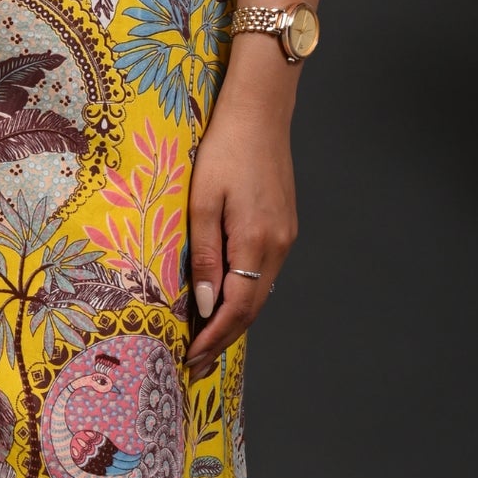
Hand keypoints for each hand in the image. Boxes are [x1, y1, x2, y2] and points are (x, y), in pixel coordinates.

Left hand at [185, 52, 297, 378]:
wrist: (261, 112)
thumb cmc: (224, 150)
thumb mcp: (202, 202)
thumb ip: (204, 256)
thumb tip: (203, 304)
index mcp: (256, 242)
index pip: (236, 307)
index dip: (214, 337)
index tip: (192, 359)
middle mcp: (278, 246)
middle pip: (251, 308)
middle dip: (223, 339)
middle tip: (196, 366)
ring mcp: (285, 237)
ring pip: (259, 292)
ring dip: (233, 319)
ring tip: (206, 341)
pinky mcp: (284, 226)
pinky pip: (263, 273)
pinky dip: (244, 295)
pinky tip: (225, 301)